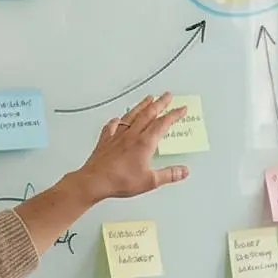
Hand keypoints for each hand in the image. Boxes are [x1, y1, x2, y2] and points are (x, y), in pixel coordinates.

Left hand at [73, 94, 189, 200]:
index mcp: (144, 143)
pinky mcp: (106, 140)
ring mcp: (117, 136)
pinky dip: (117, 121)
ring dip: (142, 105)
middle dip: (160, 103)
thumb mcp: (150, 181)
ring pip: (132, 115)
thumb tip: (183, 171)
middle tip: (167, 95)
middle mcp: (131, 135)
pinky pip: (112, 126)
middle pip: (148, 114)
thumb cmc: (119, 180)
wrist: (95, 181)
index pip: (163, 124)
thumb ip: (168, 175)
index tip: (181, 108)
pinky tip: (117, 119)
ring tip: (148, 98)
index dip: (174, 114)